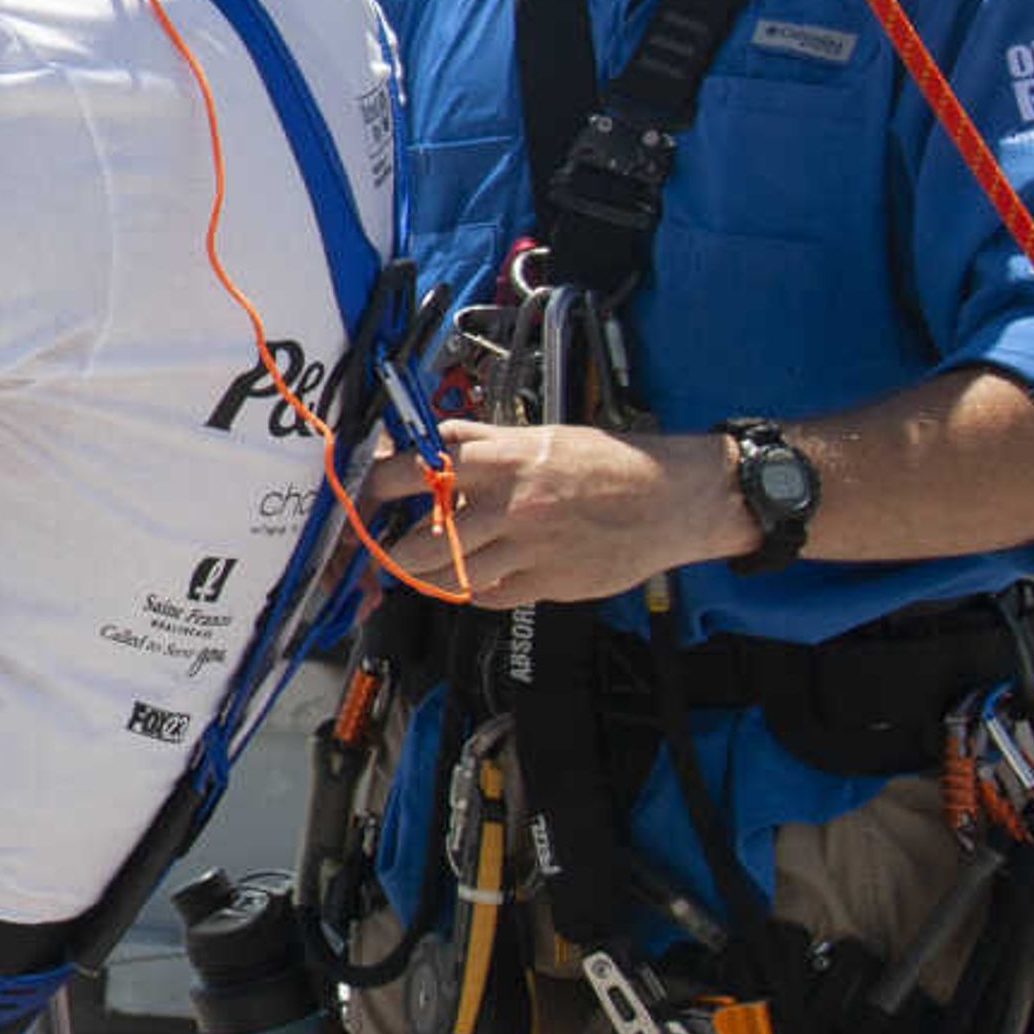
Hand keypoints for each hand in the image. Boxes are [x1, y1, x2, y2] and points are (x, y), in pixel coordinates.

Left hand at [366, 418, 737, 607]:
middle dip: (391, 550)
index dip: (375, 487)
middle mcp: (506, 506)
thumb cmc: (606, 464)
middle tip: (382, 548)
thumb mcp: (536, 436)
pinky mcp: (545, 584)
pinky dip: (474, 590)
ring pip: (447, 579)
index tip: (362, 494)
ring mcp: (525, 549)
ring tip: (425, 565)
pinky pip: (488, 597)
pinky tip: (480, 575)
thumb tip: (425, 442)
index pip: (412, 472)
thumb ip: (478, 442)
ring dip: (428, 575)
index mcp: (499, 461)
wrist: (671, 499)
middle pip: (417, 544)